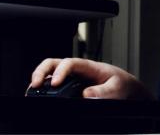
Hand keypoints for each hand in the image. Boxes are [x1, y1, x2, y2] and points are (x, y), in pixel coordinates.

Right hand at [28, 58, 152, 99]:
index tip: (55, 83)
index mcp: (89, 66)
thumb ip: (104, 91)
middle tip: (35, 84)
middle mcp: (77, 70)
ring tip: (32, 90)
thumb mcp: (117, 87)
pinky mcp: (70, 88)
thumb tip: (87, 95)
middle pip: (54, 64)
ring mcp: (72, 78)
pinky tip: (40, 95)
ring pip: (51, 73)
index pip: (70, 63)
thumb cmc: (122, 84)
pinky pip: (54, 86)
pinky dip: (44, 89)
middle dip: (42, 71)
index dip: (60, 71)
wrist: (127, 89)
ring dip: (40, 80)